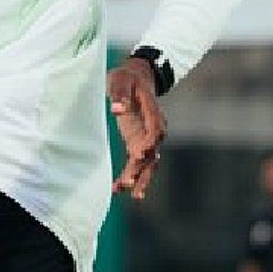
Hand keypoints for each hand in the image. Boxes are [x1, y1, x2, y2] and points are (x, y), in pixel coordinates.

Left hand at [108, 57, 167, 198]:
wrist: (135, 77)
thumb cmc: (127, 78)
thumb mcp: (121, 80)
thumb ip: (120, 94)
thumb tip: (117, 110)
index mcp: (153, 112)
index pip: (154, 130)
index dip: (149, 142)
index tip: (139, 154)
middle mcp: (155, 128)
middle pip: (153, 152)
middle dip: (142, 169)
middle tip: (130, 184)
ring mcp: (148, 138)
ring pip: (148, 163)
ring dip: (140, 179)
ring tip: (130, 194)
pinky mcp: (138, 142)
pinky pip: (138, 162)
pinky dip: (131, 175)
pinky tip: (119, 188)